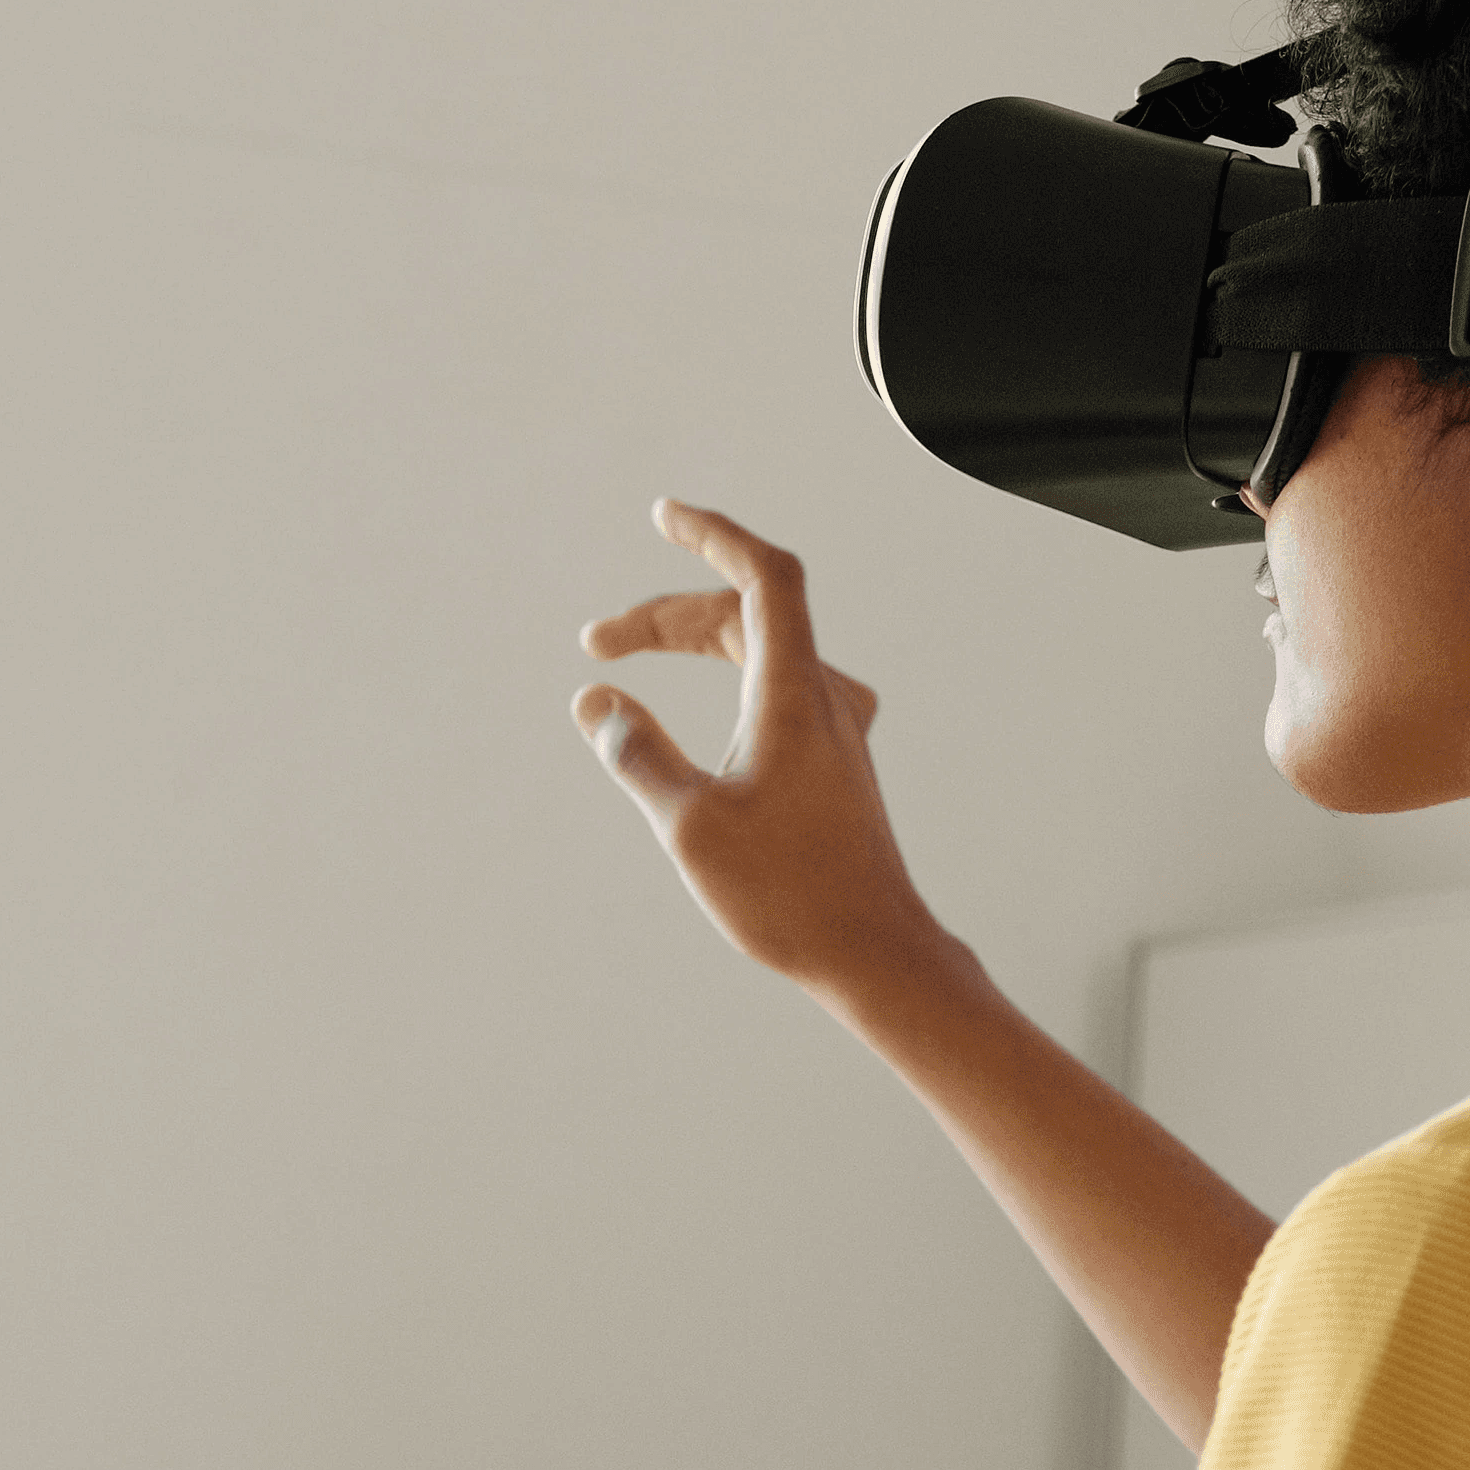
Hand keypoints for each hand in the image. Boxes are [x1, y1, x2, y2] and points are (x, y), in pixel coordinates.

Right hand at [574, 499, 949, 1002]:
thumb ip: (636, 753)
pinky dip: (736, 671)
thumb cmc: (788, 896)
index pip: (762, 576)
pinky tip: (721, 696)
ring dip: (699, 641)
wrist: (875, 955)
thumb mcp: (688, 824)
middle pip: (747, 614)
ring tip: (629, 656)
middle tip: (596, 645)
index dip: (714, 533)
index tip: (664, 515)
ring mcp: (840, 728)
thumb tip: (594, 702)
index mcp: (795, 695)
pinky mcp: (840, 760)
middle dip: (667, 615)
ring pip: (765, 649)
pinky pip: (784, 682)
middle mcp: (827, 698)